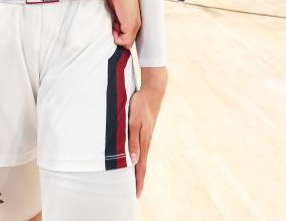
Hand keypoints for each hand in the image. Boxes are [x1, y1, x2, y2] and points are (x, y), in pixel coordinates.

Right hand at [106, 0, 140, 48]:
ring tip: (112, 24)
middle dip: (117, 36)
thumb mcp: (115, 10)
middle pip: (127, 40)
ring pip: (126, 42)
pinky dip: (116, 39)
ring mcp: (135, 25)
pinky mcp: (131, 26)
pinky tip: (113, 27)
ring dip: (116, 37)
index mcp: (133, 19)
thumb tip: (112, 31)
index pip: (127, 35)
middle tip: (112, 25)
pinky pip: (124, 42)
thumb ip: (115, 20)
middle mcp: (136, 23)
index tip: (111, 26)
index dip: (117, 33)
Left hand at [128, 69, 166, 197]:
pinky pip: (141, 148)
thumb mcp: (133, 122)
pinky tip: (136, 159)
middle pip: (142, 164)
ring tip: (136, 180)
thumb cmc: (141, 105)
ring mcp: (146, 135)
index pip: (141, 166)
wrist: (153, 91)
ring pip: (142, 157)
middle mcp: (146, 141)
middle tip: (137, 192)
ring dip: (139, 169)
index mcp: (143, 141)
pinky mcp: (145, 130)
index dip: (138, 180)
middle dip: (139, 179)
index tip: (137, 193)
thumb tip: (133, 159)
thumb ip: (133, 140)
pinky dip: (139, 158)